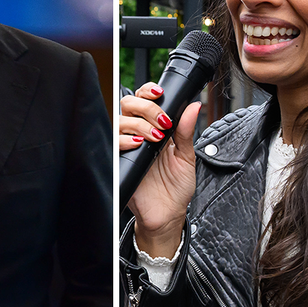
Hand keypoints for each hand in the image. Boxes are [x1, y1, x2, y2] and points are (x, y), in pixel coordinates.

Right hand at [119, 82, 200, 257]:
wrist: (168, 214)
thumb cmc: (176, 188)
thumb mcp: (186, 157)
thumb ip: (187, 131)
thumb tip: (194, 106)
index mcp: (155, 129)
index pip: (144, 100)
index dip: (148, 92)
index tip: (159, 94)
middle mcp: (138, 135)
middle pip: (128, 104)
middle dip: (146, 107)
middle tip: (162, 122)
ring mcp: (127, 148)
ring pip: (120, 121)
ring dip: (139, 124)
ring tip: (156, 138)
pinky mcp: (119, 162)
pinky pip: (113, 143)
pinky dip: (125, 140)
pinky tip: (139, 145)